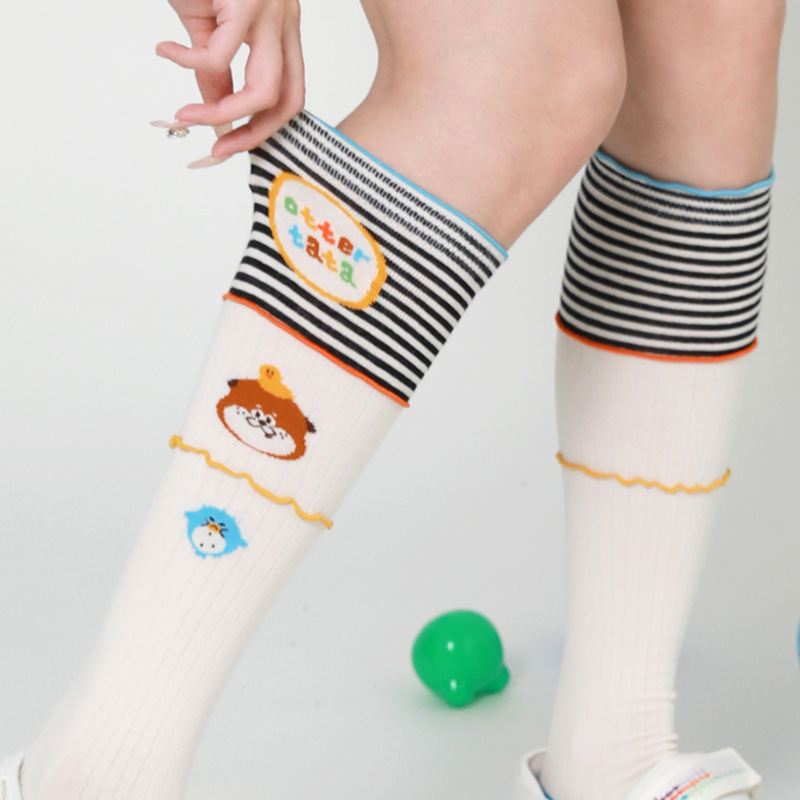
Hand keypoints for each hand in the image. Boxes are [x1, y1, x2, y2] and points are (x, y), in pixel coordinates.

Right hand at [156, 0, 304, 158]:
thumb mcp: (208, 28)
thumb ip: (215, 72)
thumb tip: (213, 110)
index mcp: (283, 30)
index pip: (289, 96)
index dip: (262, 129)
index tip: (227, 146)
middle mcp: (285, 22)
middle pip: (288, 103)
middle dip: (252, 135)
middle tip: (216, 149)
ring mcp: (271, 10)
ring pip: (264, 90)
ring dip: (221, 113)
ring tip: (185, 114)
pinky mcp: (245, 1)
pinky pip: (219, 56)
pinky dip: (187, 63)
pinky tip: (165, 52)